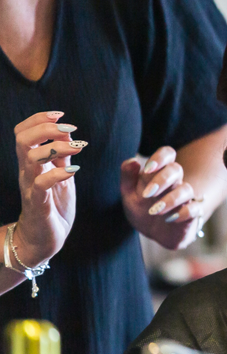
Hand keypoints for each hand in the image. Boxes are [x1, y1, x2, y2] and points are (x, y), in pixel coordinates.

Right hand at [13, 111, 80, 267]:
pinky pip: (41, 184)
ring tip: (78, 147)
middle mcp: (27, 172)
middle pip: (21, 140)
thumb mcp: (61, 175)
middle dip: (45, 127)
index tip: (61, 115)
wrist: (45, 238)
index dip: (39, 118)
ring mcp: (31, 187)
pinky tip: (74, 171)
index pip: (23, 132)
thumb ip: (62, 155)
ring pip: (30, 158)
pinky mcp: (38, 203)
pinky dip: (58, 173)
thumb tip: (66, 130)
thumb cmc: (53, 205)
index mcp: (32, 163)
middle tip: (69, 128)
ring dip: (56, 147)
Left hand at [121, 146, 204, 249]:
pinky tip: (169, 219)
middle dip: (162, 180)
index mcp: (159, 172)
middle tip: (146, 194)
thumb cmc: (141, 208)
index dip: (161, 158)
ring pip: (186, 190)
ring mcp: (184, 198)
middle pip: (176, 169)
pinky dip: (183, 213)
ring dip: (170, 200)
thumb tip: (133, 161)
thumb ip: (128, 176)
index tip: (148, 169)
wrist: (152, 232)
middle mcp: (174, 182)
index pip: (167, 154)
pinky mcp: (191, 214)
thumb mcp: (129, 193)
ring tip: (154, 211)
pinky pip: (194, 209)